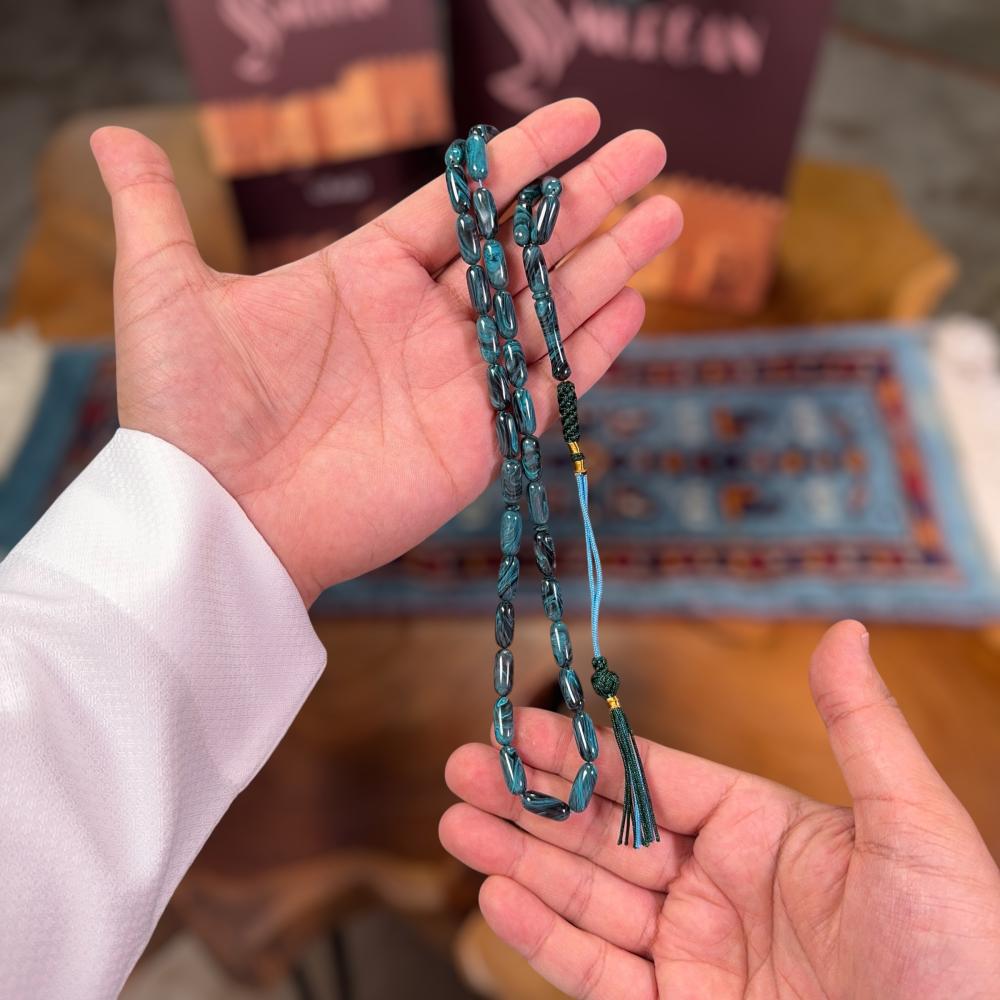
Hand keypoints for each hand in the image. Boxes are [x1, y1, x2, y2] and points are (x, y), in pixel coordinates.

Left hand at [89, 99, 680, 604]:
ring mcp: (456, 385)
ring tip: (667, 213)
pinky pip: (548, 388)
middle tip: (648, 150)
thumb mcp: (165, 294)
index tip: (576, 118)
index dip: (521, 161)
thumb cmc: (188, 412)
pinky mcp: (477, 444)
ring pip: (548, 310)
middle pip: (523, 250)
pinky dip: (593, 350)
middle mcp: (422, 326)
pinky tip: (633, 304)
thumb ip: (156, 211)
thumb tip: (107, 134)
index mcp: (366, 277)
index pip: (463, 206)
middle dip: (588, 200)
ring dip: (610, 263)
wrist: (217, 522)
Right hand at [440, 621, 999, 998]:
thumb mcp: (915, 829)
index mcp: (763, 833)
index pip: (650, 778)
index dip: (581, 751)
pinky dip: (545, 936)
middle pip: (603, 833)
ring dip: (519, 858)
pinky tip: (498, 894)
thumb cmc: (962, 957)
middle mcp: (718, 889)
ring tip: (456, 820)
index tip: (517, 722)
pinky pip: (599, 975)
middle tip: (460, 766)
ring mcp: (694, 959)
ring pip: (587, 898)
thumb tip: (846, 631)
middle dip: (529, 799)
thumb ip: (862, 729)